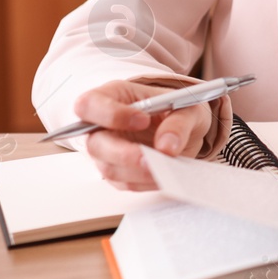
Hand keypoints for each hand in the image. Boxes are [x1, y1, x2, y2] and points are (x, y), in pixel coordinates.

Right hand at [71, 79, 213, 190]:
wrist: (183, 128)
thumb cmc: (177, 108)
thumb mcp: (187, 107)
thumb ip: (179, 123)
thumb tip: (167, 147)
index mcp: (112, 96)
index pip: (90, 104)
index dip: (110, 114)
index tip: (142, 121)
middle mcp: (101, 125)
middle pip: (95, 144)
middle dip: (124, 154)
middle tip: (152, 159)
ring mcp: (105, 151)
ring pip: (110, 168)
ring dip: (139, 172)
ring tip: (167, 167)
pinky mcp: (116, 171)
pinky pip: (125, 182)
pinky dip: (146, 181)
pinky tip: (165, 173)